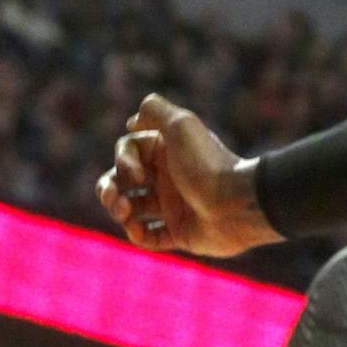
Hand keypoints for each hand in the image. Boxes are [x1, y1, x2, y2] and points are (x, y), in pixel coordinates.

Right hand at [94, 94, 282, 257]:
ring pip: (130, 208)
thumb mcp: (181, 125)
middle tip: (115, 197)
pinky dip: (136, 234)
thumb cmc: (207, 165)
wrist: (238, 204)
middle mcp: (169, 177)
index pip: (127, 152)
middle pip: (122, 180)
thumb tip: (132, 121)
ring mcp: (174, 206)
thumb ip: (155, 110)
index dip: (122, 161)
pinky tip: (137, 228)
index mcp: (167, 152)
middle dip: (108, 187)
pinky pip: (148, 236)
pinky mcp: (180, 232)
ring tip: (124, 212)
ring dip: (117, 209)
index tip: (136, 174)